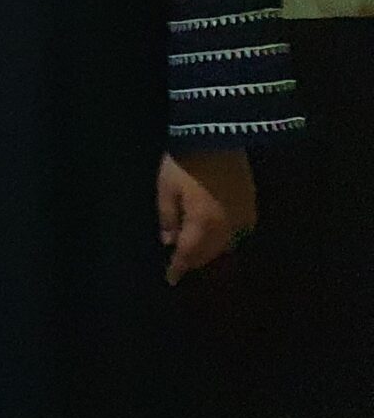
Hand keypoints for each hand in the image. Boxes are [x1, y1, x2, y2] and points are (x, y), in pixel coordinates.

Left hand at [158, 149, 257, 285]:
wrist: (217, 138)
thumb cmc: (185, 164)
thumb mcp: (166, 190)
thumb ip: (168, 218)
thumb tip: (169, 242)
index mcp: (202, 226)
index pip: (188, 255)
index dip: (178, 268)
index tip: (171, 280)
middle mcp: (226, 228)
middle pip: (209, 254)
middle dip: (194, 261)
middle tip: (181, 265)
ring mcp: (242, 217)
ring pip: (225, 246)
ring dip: (210, 252)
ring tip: (195, 253)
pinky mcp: (251, 205)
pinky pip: (238, 232)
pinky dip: (225, 239)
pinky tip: (215, 236)